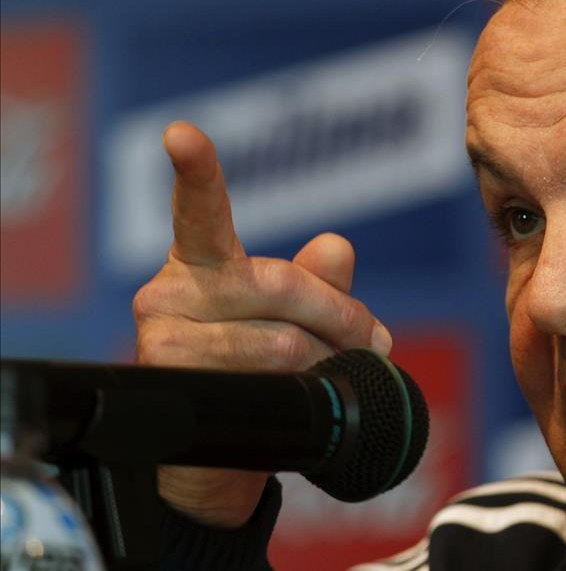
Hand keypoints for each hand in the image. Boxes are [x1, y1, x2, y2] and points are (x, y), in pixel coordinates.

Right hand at [133, 121, 392, 526]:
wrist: (215, 460)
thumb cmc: (258, 377)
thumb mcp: (295, 321)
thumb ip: (317, 281)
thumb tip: (336, 247)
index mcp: (199, 262)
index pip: (198, 211)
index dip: (195, 171)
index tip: (182, 133)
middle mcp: (168, 290)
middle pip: (280, 284)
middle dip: (342, 316)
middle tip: (376, 340)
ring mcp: (161, 334)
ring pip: (279, 337)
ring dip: (328, 358)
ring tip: (339, 372)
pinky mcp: (168, 376)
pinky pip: (264, 372)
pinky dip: (302, 381)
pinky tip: (304, 391)